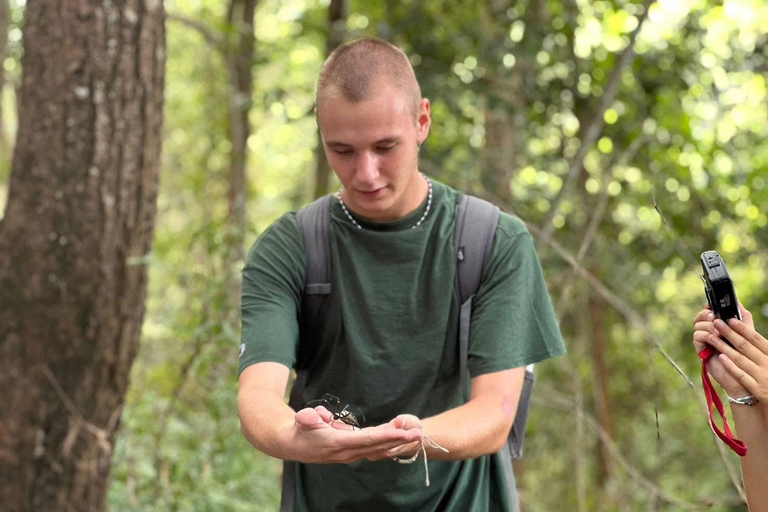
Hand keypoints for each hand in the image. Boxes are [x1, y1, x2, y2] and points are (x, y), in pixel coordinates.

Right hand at [290, 407, 423, 463]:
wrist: (293, 445)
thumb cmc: (299, 430)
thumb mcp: (301, 421)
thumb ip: (308, 418)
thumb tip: (315, 416)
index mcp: (339, 444)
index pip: (368, 440)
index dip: (387, 436)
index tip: (404, 433)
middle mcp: (348, 452)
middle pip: (379, 446)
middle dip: (399, 440)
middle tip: (418, 432)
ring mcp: (351, 453)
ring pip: (378, 448)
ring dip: (396, 440)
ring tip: (413, 431)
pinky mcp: (351, 451)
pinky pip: (373, 447)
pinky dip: (387, 441)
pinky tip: (398, 434)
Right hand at [694, 305, 747, 396]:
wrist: (743, 373)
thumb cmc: (747, 354)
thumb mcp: (747, 332)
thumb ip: (742, 316)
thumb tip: (737, 301)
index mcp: (721, 325)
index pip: (709, 310)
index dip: (709, 306)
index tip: (712, 304)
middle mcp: (711, 330)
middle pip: (701, 315)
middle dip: (707, 314)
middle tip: (715, 317)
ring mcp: (705, 339)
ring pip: (698, 324)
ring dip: (708, 326)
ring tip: (719, 333)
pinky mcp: (701, 349)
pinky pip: (697, 336)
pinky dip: (706, 335)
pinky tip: (714, 339)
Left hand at [702, 306, 767, 404]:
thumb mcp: (767, 357)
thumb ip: (758, 345)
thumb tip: (742, 326)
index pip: (756, 338)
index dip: (743, 328)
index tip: (730, 319)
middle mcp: (767, 364)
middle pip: (745, 346)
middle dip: (729, 333)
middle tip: (715, 323)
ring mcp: (762, 377)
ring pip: (740, 359)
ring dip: (724, 347)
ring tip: (711, 337)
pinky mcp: (756, 389)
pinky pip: (741, 375)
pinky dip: (731, 366)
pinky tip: (720, 357)